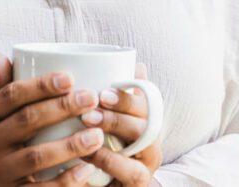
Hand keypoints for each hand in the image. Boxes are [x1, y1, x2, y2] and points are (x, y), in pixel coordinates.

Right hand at [0, 53, 110, 185]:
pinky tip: (87, 169)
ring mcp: (1, 170)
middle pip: (27, 120)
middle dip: (61, 108)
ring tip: (97, 134)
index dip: (40, 85)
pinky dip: (65, 181)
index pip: (11, 95)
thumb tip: (3, 57)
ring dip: (69, 145)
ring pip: (36, 156)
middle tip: (91, 98)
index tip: (69, 77)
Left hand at [78, 62, 163, 186]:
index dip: (128, 96)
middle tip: (89, 112)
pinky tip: (86, 155)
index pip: (147, 103)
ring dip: (114, 140)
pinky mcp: (139, 185)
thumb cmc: (107, 148)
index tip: (104, 92)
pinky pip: (133, 174)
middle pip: (147, 124)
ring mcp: (148, 166)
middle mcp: (152, 144)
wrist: (104, 184)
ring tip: (86, 129)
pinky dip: (110, 162)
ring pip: (143, 146)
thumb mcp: (108, 118)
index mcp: (147, 122)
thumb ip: (116, 95)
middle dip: (119, 116)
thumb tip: (133, 63)